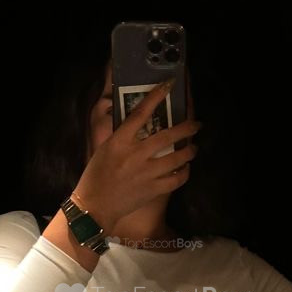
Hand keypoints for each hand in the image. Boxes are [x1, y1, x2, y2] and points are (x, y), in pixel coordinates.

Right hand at [73, 78, 201, 231]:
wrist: (95, 206)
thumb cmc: (96, 176)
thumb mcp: (105, 149)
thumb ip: (122, 135)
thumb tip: (139, 121)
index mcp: (120, 141)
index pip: (140, 113)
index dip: (156, 96)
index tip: (169, 85)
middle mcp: (135, 155)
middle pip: (168, 136)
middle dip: (187, 128)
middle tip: (197, 124)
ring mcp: (146, 173)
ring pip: (177, 159)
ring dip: (190, 151)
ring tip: (194, 148)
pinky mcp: (153, 190)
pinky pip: (177, 179)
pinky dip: (185, 173)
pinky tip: (186, 169)